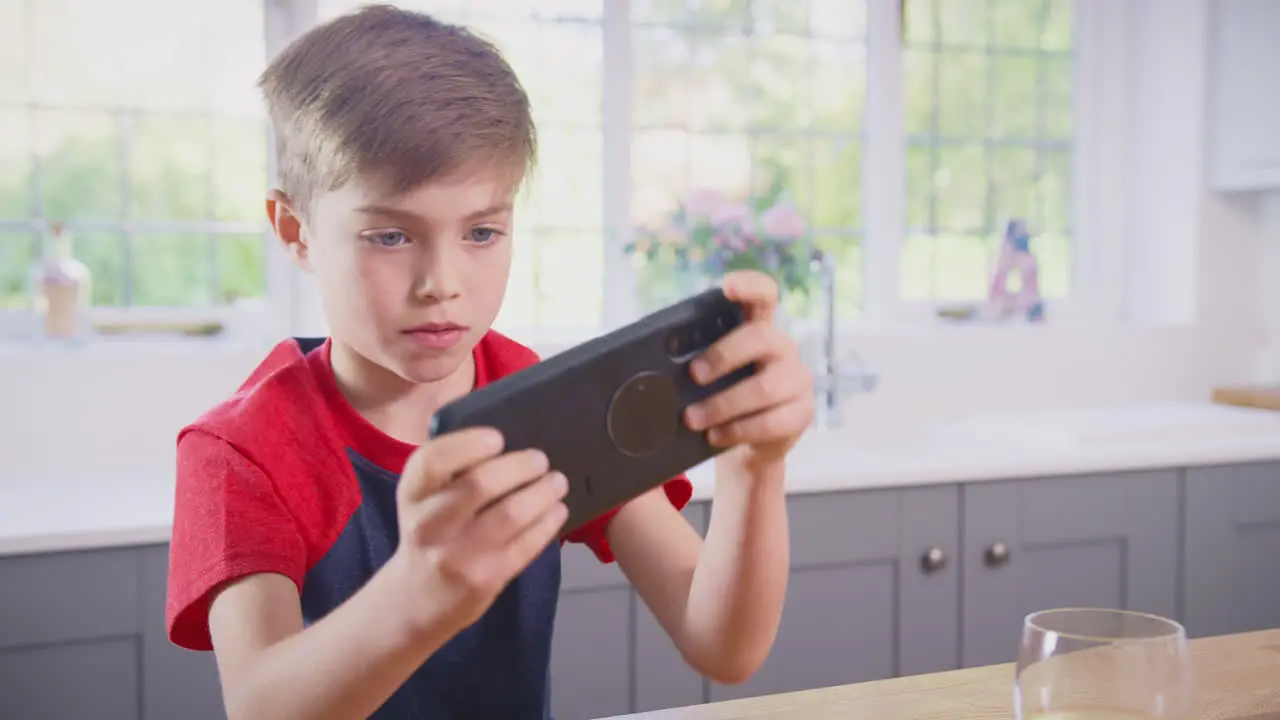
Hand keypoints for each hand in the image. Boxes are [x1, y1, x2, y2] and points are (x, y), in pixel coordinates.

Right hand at [386, 427, 567, 636]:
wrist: (418, 598)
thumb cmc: (430, 533)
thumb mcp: (424, 500)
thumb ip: (453, 471)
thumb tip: (511, 442)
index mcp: (413, 494)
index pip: (432, 461)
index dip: (467, 444)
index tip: (498, 438)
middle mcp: (429, 524)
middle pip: (479, 485)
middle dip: (519, 466)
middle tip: (540, 459)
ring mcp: (457, 556)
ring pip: (509, 515)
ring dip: (542, 493)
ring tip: (557, 482)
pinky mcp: (485, 579)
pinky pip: (525, 545)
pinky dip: (547, 523)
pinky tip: (558, 510)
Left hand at [683, 270, 814, 468]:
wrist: (747, 447)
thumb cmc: (720, 401)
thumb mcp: (709, 377)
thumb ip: (695, 361)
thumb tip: (653, 363)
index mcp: (758, 328)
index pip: (764, 295)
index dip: (749, 285)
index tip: (727, 286)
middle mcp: (782, 347)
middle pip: (759, 338)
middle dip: (723, 355)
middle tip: (693, 375)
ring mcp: (798, 379)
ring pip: (764, 387)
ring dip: (723, 404)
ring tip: (692, 419)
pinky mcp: (803, 412)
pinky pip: (771, 421)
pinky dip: (738, 430)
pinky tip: (716, 436)